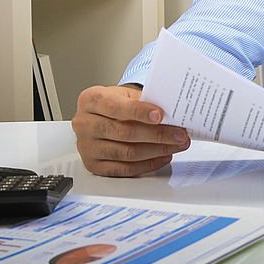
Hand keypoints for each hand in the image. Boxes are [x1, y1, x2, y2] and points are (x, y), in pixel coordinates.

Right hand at [72, 85, 190, 176]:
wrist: (101, 115)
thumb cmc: (116, 102)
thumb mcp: (127, 94)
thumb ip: (145, 101)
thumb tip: (173, 113)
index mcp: (91, 100)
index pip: (116, 107)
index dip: (140, 112)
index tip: (161, 115)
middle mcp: (84, 124)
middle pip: (124, 132)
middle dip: (157, 135)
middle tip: (179, 134)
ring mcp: (87, 147)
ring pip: (126, 153)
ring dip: (157, 150)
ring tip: (176, 145)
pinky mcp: (93, 165)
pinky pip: (124, 169)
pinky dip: (148, 164)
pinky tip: (163, 156)